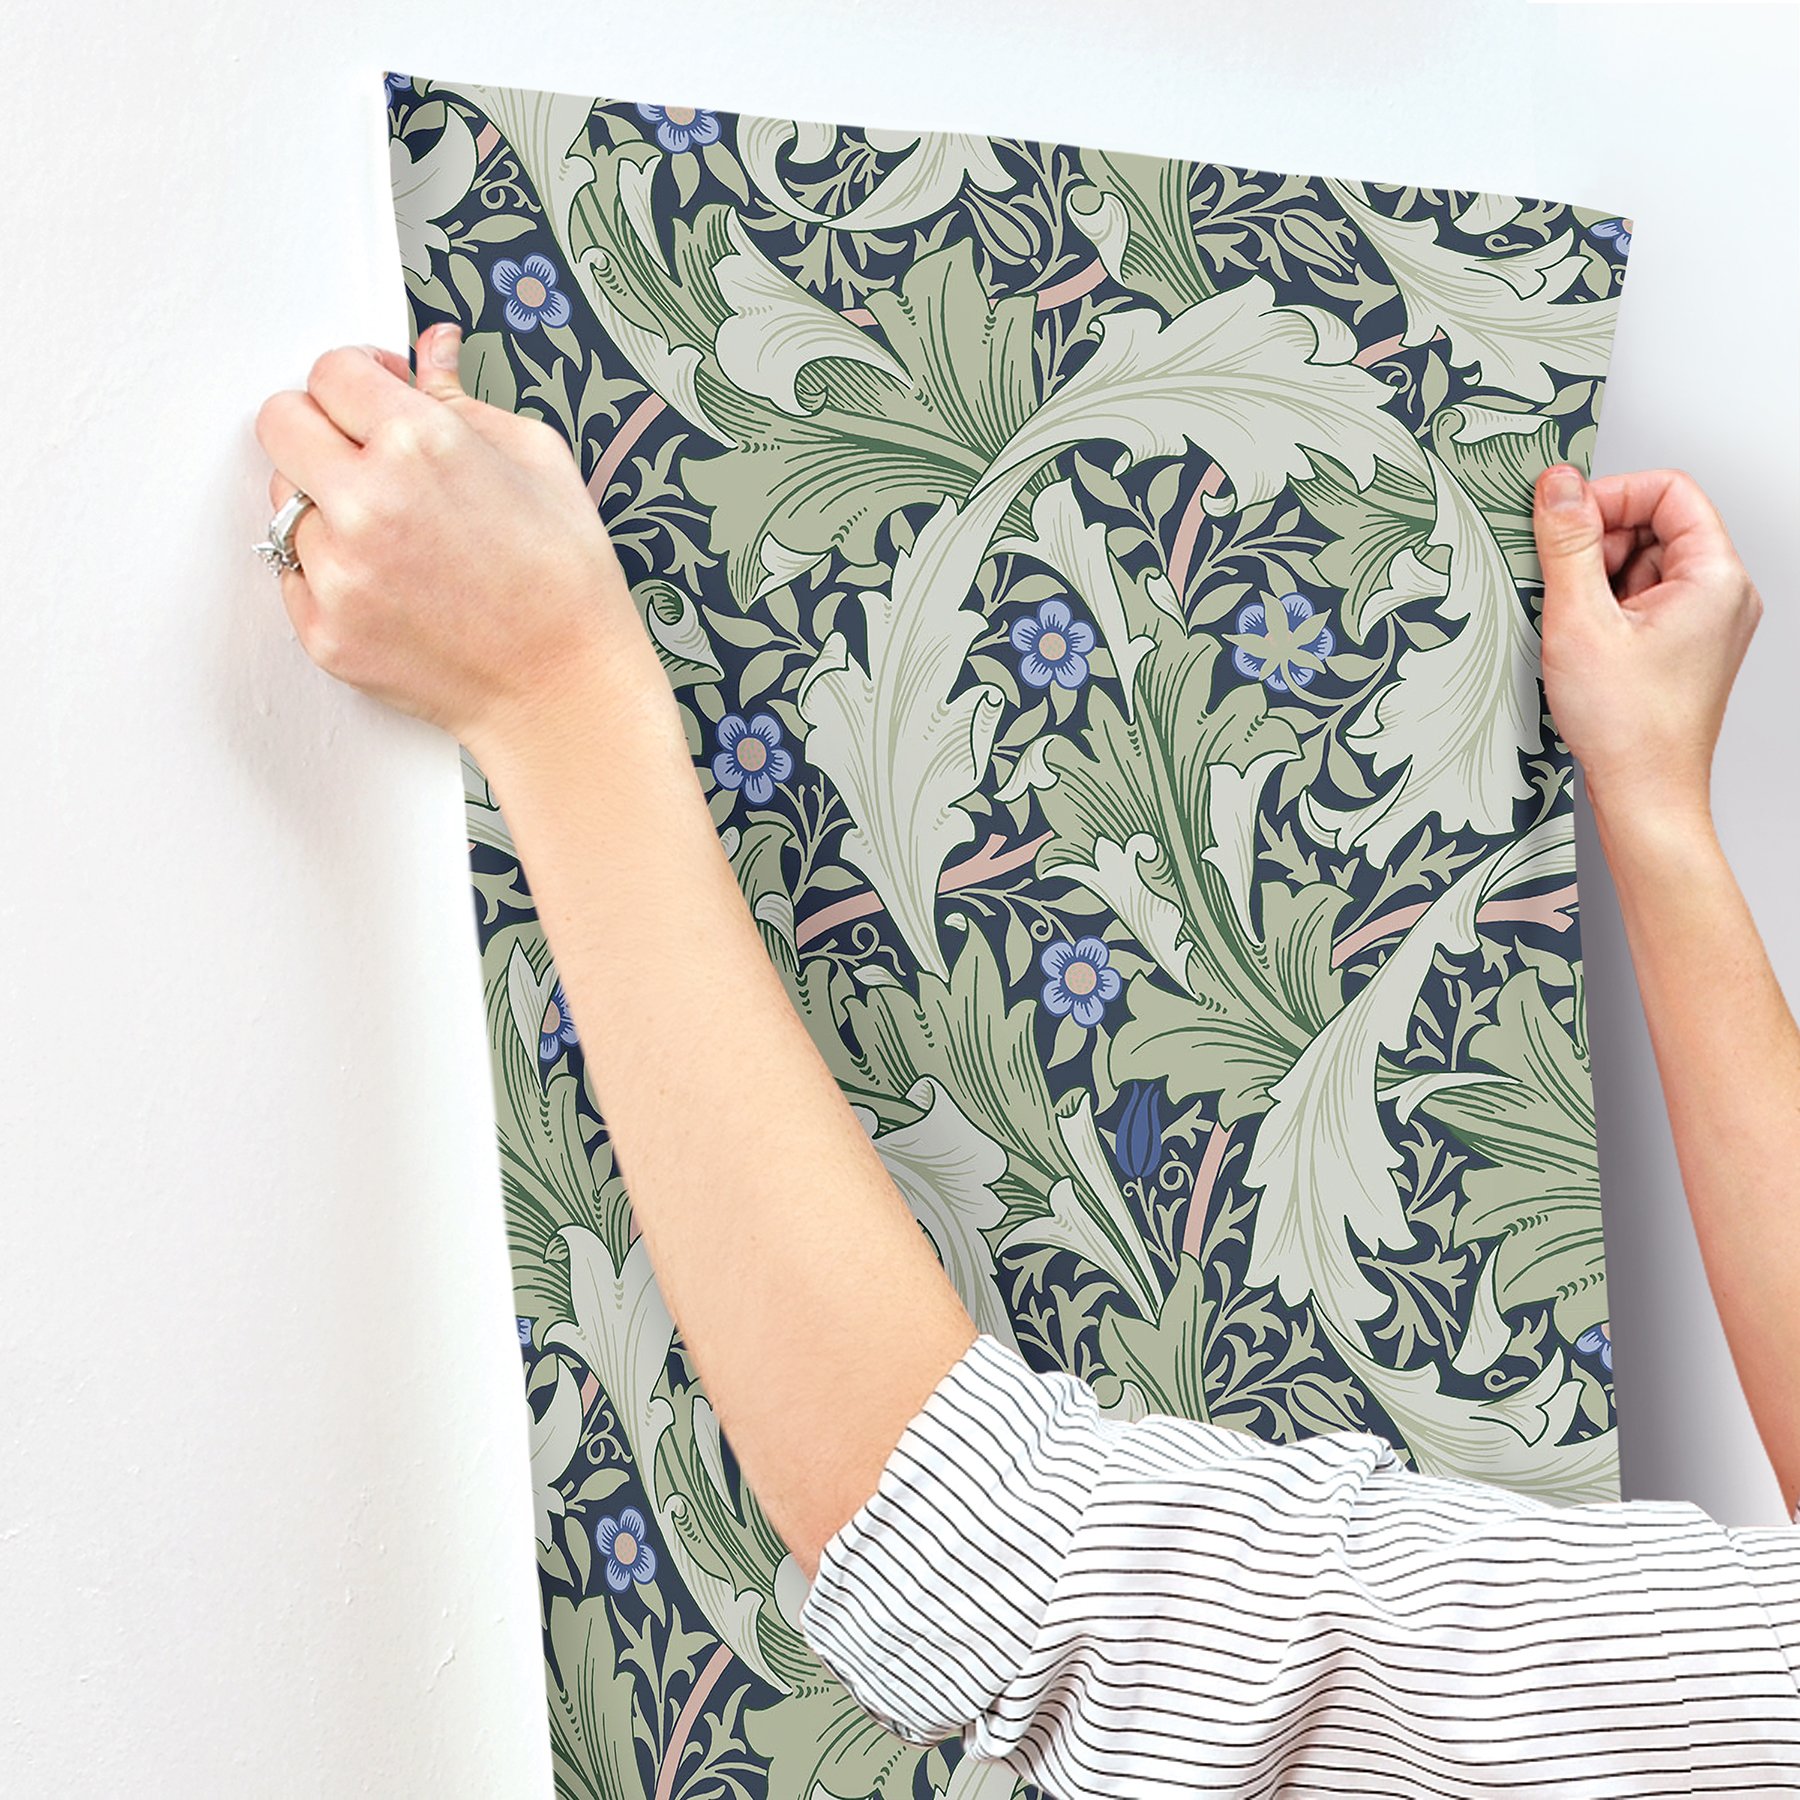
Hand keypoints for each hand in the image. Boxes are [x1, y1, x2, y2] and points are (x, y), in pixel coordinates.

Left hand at [253, 321, 651, 757]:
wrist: (565, 690)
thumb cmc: (566, 580)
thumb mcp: (538, 460)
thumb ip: (463, 398)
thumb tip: (430, 351)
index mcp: (420, 444)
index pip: (330, 372)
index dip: (358, 377)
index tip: (376, 396)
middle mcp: (366, 504)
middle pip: (280, 423)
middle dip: (320, 425)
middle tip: (364, 452)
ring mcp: (338, 574)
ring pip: (285, 502)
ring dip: (326, 505)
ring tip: (395, 535)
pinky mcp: (324, 631)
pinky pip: (294, 574)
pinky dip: (331, 571)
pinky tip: (392, 584)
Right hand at [1533, 462, 1761, 828]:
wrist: (1645, 796)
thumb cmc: (1629, 727)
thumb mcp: (1580, 620)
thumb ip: (1568, 543)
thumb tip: (1558, 485)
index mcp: (1715, 577)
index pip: (1669, 491)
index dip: (1611, 495)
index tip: (1563, 518)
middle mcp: (1721, 595)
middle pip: (1655, 526)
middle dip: (1599, 542)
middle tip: (1561, 581)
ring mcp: (1705, 623)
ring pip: (1643, 564)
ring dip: (1597, 580)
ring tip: (1574, 624)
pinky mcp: (1683, 647)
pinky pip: (1641, 601)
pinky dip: (1605, 610)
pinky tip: (1583, 642)